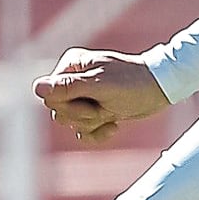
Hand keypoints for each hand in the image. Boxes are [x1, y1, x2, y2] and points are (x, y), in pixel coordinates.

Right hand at [34, 47, 169, 143]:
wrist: (161, 90)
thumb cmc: (133, 84)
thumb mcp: (100, 87)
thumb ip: (68, 88)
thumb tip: (37, 88)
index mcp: (71, 66)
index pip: (50, 97)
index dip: (71, 105)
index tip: (94, 99)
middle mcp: (73, 79)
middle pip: (59, 112)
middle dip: (84, 115)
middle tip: (105, 106)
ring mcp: (83, 96)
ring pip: (71, 123)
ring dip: (93, 123)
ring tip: (112, 113)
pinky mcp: (94, 110)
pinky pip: (82, 131)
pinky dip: (97, 133)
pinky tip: (114, 126)